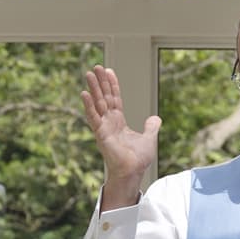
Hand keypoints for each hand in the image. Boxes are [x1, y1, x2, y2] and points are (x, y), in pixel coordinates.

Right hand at [79, 67, 160, 194]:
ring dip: (93, 88)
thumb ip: (151, 127)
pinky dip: (88, 105)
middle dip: (100, 82)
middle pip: (104, 97)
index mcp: (119, 122)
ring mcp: (104, 127)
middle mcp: (109, 122)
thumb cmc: (138, 159)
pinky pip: (93, 117)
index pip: (114, 99)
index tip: (108, 71)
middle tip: (95, 67)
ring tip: (89, 73)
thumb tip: (155, 118)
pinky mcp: (100, 133)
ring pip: (97, 103)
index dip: (112, 85)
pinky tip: (84, 93)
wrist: (133, 172)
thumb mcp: (149, 138)